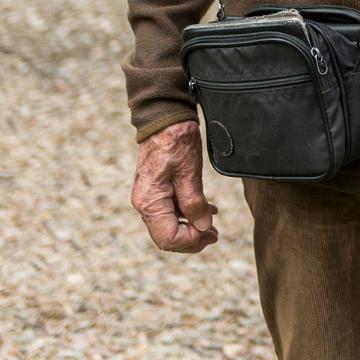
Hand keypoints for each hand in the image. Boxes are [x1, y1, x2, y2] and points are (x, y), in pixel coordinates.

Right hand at [131, 119, 218, 253]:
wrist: (165, 118)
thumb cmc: (176, 142)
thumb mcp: (189, 172)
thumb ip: (194, 203)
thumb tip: (203, 228)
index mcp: (150, 202)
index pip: (168, 238)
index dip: (191, 241)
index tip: (212, 234)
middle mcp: (145, 203)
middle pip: (166, 236)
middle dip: (191, 239)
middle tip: (214, 234)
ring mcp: (149, 197)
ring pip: (169, 225)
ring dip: (191, 227)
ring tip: (213, 225)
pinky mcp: (156, 190)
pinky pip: (170, 211)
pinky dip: (187, 214)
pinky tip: (207, 210)